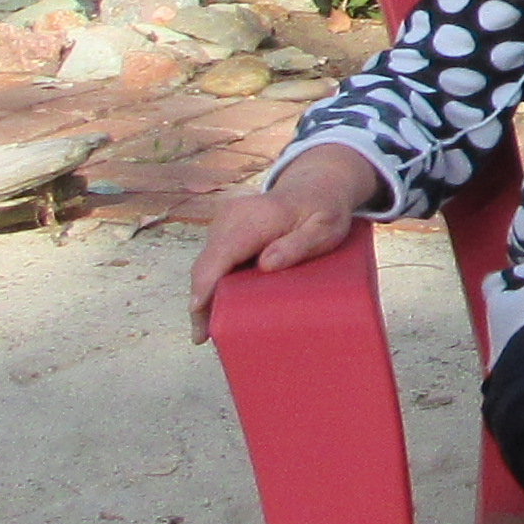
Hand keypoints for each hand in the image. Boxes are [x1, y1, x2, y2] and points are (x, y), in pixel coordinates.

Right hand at [185, 146, 379, 339]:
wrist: (314, 187)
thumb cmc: (323, 211)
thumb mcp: (324, 229)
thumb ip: (299, 245)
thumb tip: (266, 263)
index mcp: (254, 218)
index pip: (220, 256)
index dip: (205, 287)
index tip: (199, 316)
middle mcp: (231, 217)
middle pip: (206, 264)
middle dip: (201, 301)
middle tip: (203, 336)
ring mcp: (224, 221)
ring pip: (206, 263)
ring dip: (205, 293)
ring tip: (209, 328)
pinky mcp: (224, 228)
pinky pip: (214, 259)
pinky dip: (213, 281)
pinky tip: (218, 305)